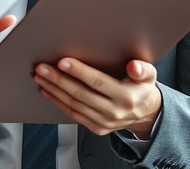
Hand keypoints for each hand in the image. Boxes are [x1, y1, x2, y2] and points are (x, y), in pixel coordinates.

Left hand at [33, 58, 162, 136]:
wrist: (145, 113)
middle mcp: (115, 111)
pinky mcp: (97, 128)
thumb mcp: (149, 75)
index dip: (79, 71)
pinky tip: (47, 91)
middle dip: (58, 80)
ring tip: (40, 77)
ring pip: (74, 104)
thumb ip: (143, 69)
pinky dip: (57, 102)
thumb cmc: (141, 88)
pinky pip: (73, 114)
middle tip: (42, 68)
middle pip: (81, 94)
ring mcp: (105, 122)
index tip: (62, 61)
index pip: (98, 82)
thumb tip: (134, 66)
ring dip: (54, 90)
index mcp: (127, 96)